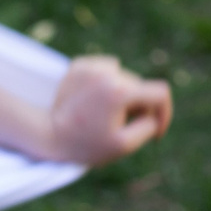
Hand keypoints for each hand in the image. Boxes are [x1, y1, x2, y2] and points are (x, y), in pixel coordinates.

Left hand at [43, 55, 172, 167]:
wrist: (46, 136)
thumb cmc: (85, 145)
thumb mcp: (124, 145)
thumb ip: (149, 127)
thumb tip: (155, 113)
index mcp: (121, 91)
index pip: (160, 92)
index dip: (164, 112)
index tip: (156, 129)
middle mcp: (108, 72)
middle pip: (140, 86)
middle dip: (138, 105)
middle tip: (121, 126)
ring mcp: (92, 66)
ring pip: (123, 77)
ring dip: (121, 93)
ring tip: (104, 113)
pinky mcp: (79, 64)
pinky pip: (105, 70)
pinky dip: (105, 83)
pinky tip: (93, 100)